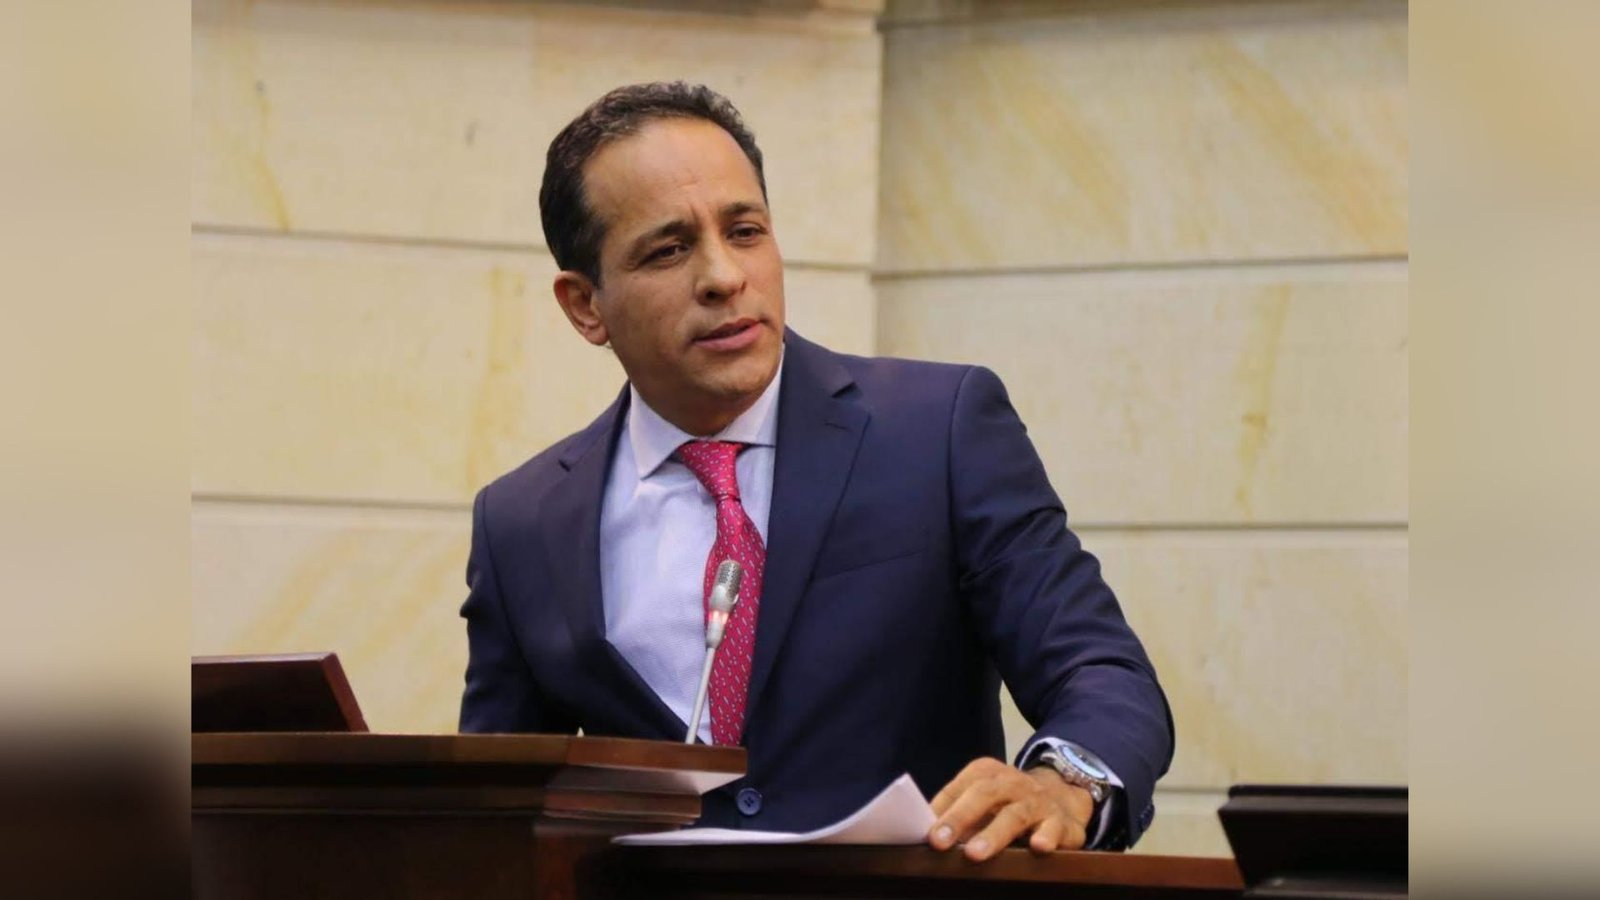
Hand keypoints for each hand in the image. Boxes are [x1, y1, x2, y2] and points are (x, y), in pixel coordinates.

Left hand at [927, 757, 1093, 861]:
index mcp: (989, 773)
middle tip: (938, 842)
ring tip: (974, 853)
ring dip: (994, 834)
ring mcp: (1038, 801)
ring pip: (1015, 814)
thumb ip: (958, 813)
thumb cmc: (1011, 801)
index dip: (942, 808)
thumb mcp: (985, 799)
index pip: (961, 786)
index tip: (923, 832)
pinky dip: (1047, 836)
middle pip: (984, 794)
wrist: (1064, 796)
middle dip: (959, 817)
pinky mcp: (1062, 822)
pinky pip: (1055, 828)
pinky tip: (1038, 847)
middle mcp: (1013, 782)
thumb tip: (927, 835)